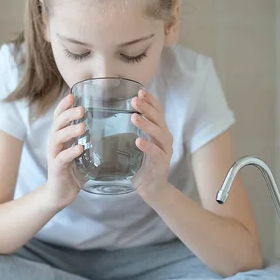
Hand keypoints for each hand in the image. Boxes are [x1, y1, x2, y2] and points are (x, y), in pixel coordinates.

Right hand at [45, 94, 85, 208]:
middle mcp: (55, 144)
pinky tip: (79, 148)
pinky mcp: (57, 169)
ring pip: (57, 139)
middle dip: (68, 114)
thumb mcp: (83, 152)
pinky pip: (62, 158)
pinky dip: (70, 152)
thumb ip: (92, 141)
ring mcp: (54, 156)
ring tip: (82, 127)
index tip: (73, 95)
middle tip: (81, 109)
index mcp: (61, 137)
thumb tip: (115, 129)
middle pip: (57, 124)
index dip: (63, 106)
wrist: (61, 193)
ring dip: (69, 131)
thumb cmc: (74, 171)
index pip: (59, 117)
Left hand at [131, 89, 172, 203]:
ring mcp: (165, 151)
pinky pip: (156, 153)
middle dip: (147, 108)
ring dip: (146, 124)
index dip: (151, 100)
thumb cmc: (141, 164)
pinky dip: (148, 146)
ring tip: (134, 117)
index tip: (140, 91)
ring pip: (159, 133)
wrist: (152, 188)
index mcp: (159, 131)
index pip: (158, 111)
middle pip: (159, 119)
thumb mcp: (136, 143)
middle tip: (134, 100)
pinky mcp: (162, 164)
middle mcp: (165, 138)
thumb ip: (132, 130)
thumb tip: (114, 113)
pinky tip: (138, 141)